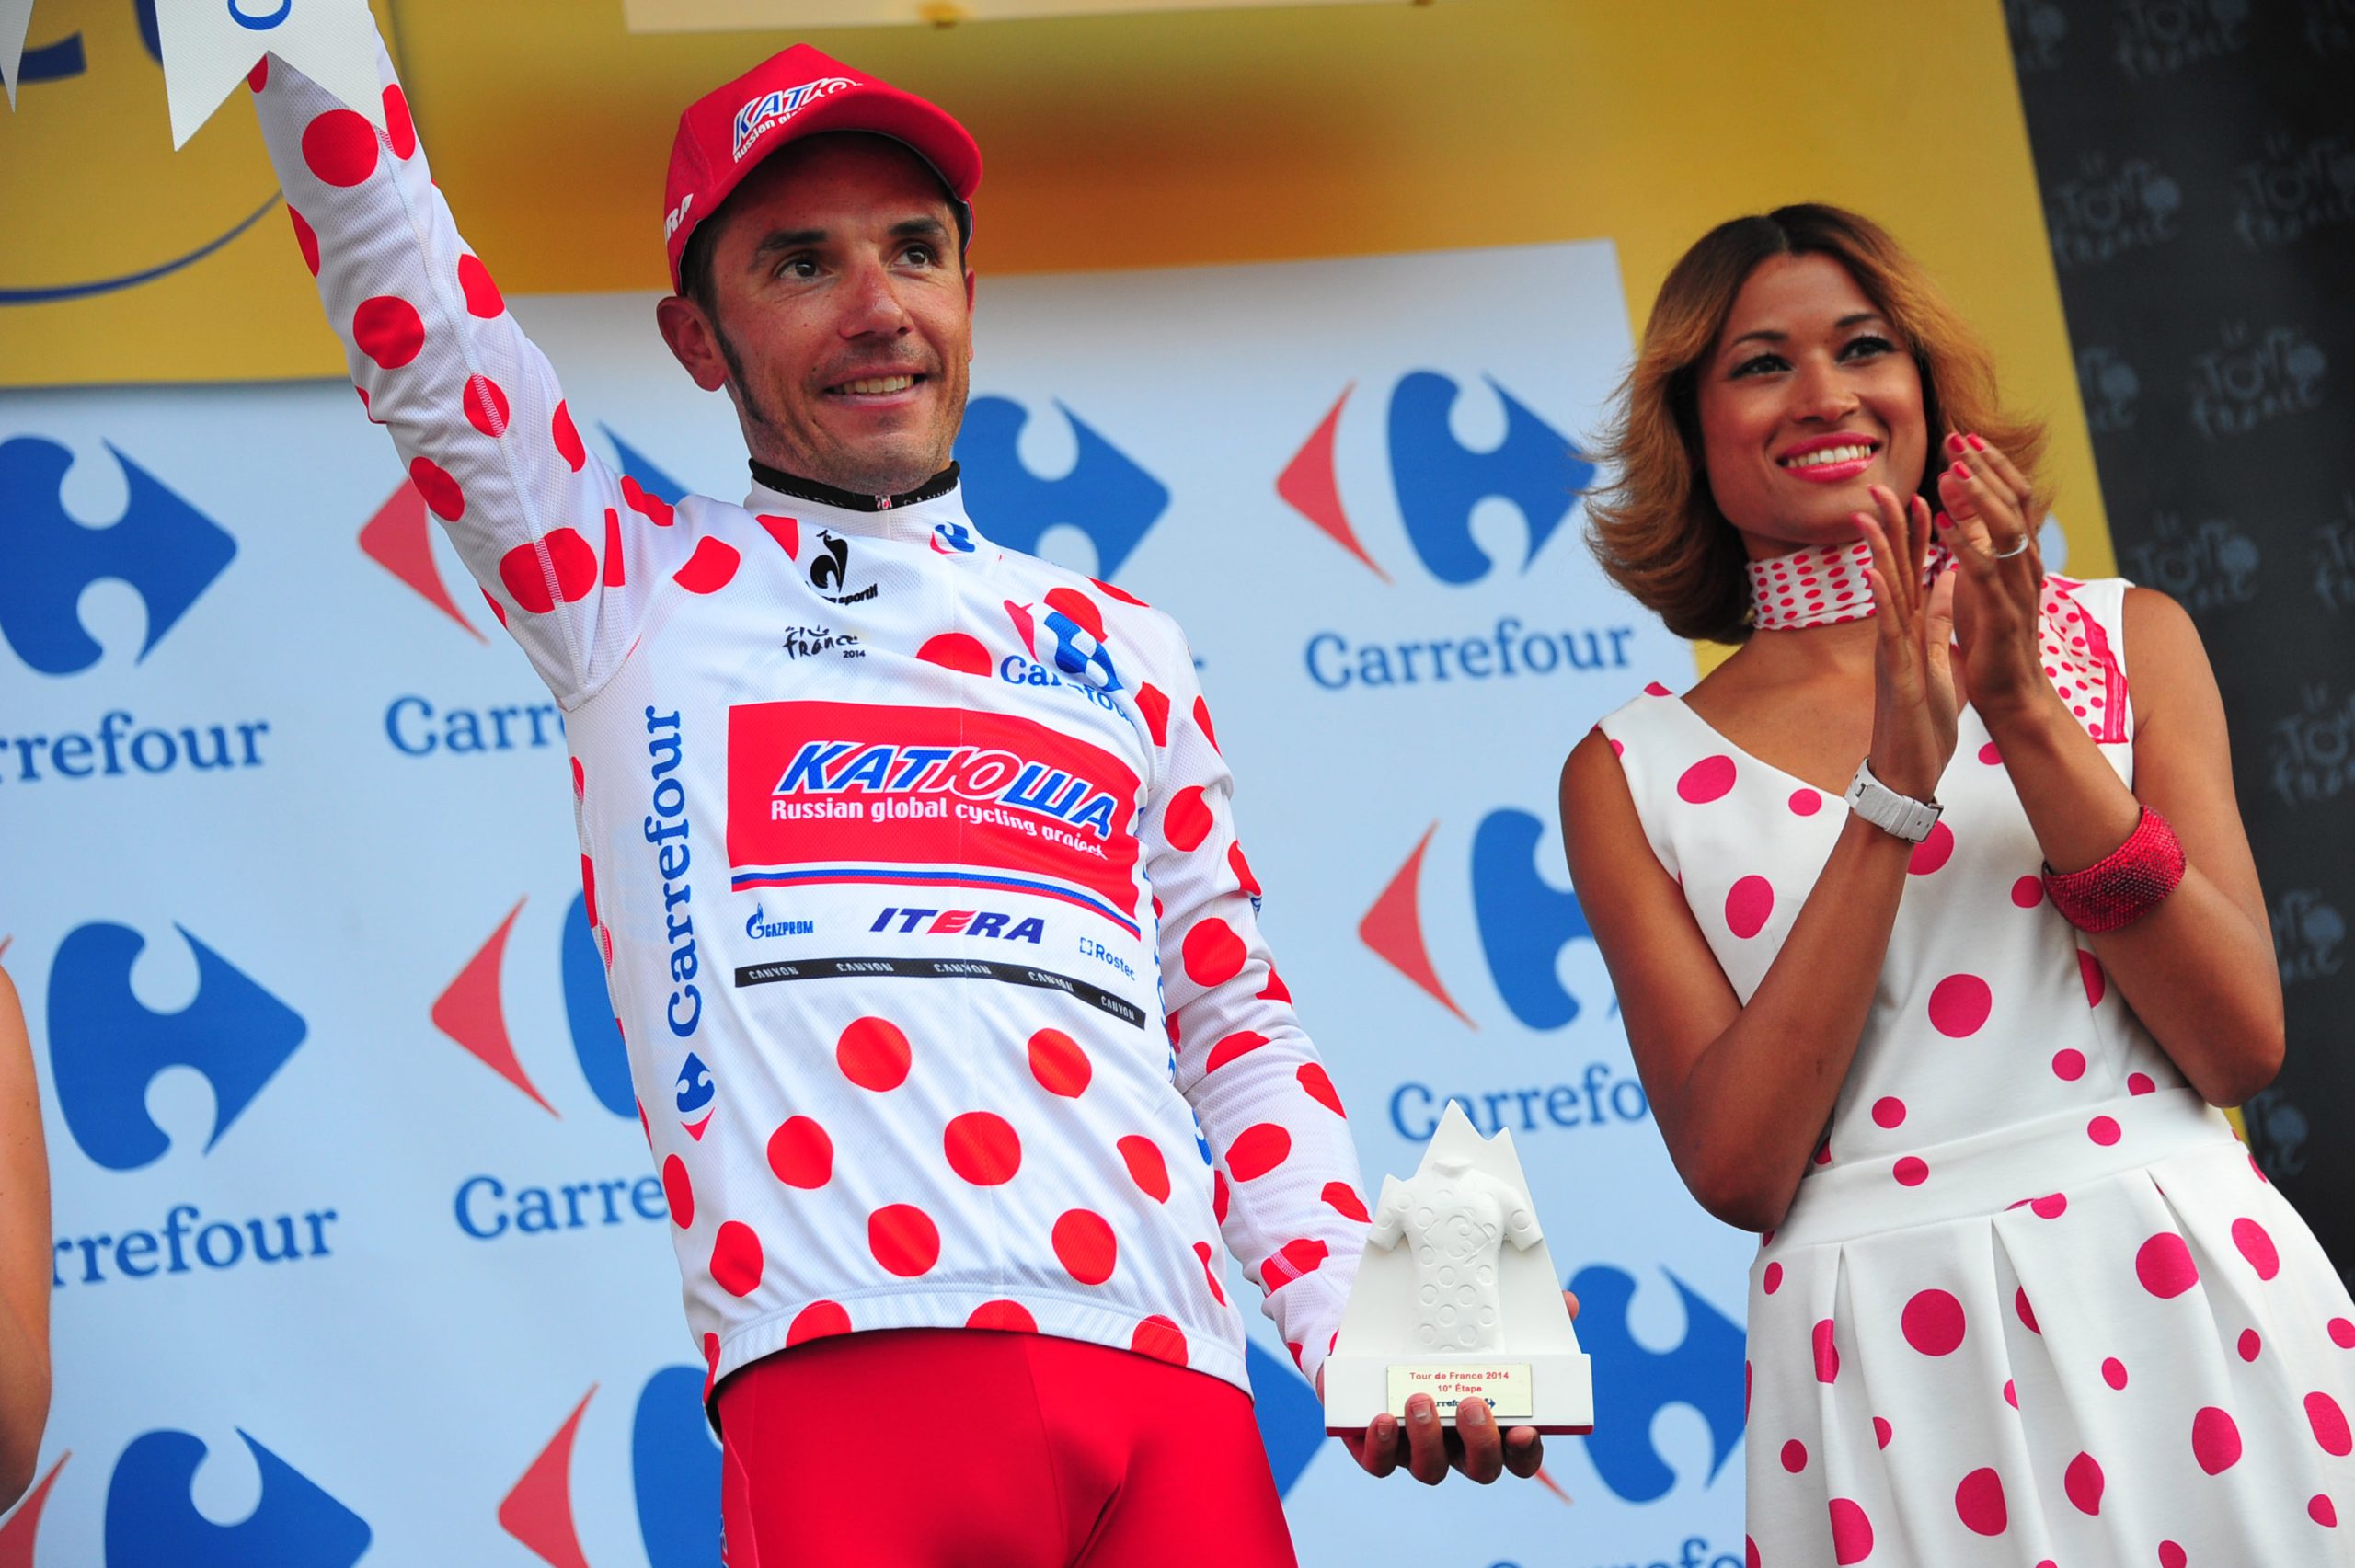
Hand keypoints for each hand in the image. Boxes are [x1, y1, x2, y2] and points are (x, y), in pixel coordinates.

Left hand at [1325, 1290, 1577, 1485]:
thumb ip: (1529, 1319)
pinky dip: (1382, 1447)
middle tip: (1471, 1403)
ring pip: (1431, 1469)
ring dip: (1428, 1439)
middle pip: (1482, 1469)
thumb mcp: (1488, 1327)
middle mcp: (1460, 1446)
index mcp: (1494, 1425)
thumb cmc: (1450, 1341)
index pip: (1522, 1455)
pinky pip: (1381, 1463)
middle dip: (1480, 1442)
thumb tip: (1567, 1301)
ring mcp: (1419, 1449)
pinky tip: (1382, 1418)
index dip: (1526, 1451)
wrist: (1383, 1340)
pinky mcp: (1379, 1446)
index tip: (1525, 1429)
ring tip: (1419, 1398)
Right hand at [1852, 484, 1957, 800]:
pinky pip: (1887, 634)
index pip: (1915, 574)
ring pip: (1884, 595)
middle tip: (1881, 486)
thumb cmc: (1921, 723)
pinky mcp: (1893, 676)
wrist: (1909, 773)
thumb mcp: (1940, 662)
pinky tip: (1876, 574)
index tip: (1920, 495)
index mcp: (1912, 632)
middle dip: (1890, 529)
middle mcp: (1895, 636)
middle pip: (1892, 573)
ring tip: (1869, 516)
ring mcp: (1890, 654)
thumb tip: (1950, 582)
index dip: (1918, 535)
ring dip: (1876, 554)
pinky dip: (1881, 602)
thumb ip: (1942, 622)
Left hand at [1935, 432, 2050, 721]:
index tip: (1964, 437)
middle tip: (1958, 438)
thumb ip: (1975, 546)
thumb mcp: (1981, 583)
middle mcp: (2028, 567)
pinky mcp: (2003, 616)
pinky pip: (1985, 572)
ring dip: (1978, 497)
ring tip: (1951, 471)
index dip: (1991, 466)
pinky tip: (1942, 523)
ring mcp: (2019, 591)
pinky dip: (1964, 543)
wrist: (2011, 696)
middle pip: (2015, 504)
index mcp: (2022, 558)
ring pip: (2005, 531)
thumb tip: (1959, 508)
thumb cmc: (1993, 641)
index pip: (2013, 498)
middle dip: (1986, 468)